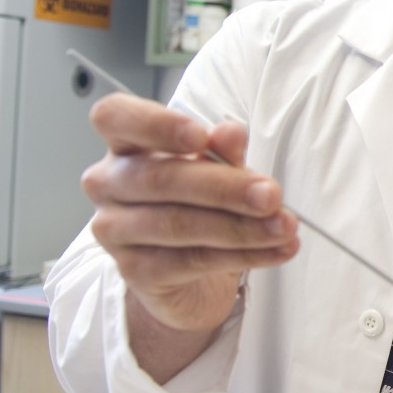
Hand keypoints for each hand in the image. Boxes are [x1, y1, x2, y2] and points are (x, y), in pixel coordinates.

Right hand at [81, 92, 298, 337]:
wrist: (188, 274)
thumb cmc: (196, 205)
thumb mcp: (218, 170)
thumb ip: (223, 151)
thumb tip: (231, 133)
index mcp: (125, 145)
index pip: (115, 117)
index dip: (155, 124)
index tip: (200, 137)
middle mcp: (109, 184)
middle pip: (160, 179)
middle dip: (225, 187)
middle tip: (271, 195)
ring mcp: (115, 230)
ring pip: (178, 224)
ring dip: (241, 227)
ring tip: (283, 227)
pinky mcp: (135, 271)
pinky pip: (192, 260)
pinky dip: (243, 255)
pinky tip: (275, 250)